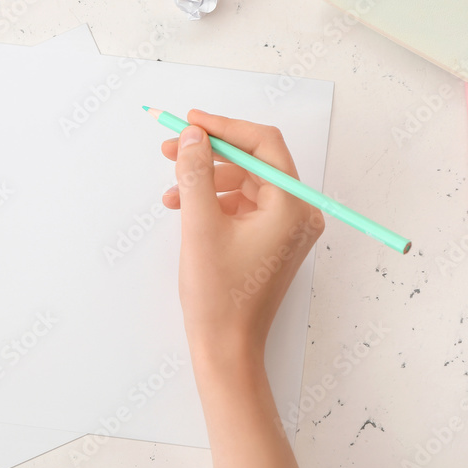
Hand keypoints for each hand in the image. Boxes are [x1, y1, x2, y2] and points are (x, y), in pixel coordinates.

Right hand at [161, 110, 321, 375]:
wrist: (226, 347)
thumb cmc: (218, 295)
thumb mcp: (199, 225)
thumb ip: (196, 173)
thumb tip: (192, 135)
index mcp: (292, 206)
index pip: (263, 144)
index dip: (224, 127)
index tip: (190, 120)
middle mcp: (297, 214)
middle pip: (253, 162)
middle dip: (210, 153)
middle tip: (170, 147)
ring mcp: (285, 230)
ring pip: (244, 184)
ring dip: (206, 179)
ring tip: (170, 189)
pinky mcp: (270, 243)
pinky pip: (242, 207)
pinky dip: (213, 202)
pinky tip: (182, 208)